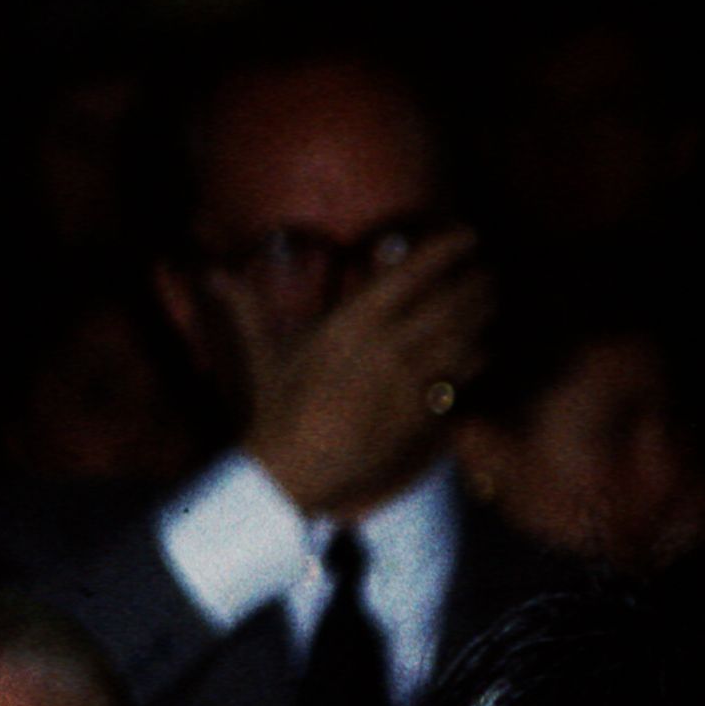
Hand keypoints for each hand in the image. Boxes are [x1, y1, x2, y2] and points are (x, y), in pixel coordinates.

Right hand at [225, 224, 492, 525]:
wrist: (295, 470)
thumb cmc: (278, 407)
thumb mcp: (263, 349)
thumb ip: (244, 304)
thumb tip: (210, 270)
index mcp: (353, 320)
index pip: (411, 273)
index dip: (445, 250)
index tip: (467, 235)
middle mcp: (388, 346)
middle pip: (449, 304)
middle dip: (476, 283)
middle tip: (491, 272)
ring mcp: (408, 384)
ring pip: (463, 340)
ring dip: (483, 318)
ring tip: (494, 303)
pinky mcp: (420, 418)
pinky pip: (460, 382)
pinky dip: (476, 362)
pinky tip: (485, 350)